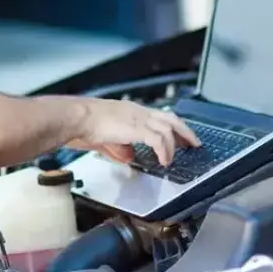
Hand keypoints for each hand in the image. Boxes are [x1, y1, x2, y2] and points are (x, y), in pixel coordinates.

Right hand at [73, 99, 200, 165]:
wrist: (78, 117)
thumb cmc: (85, 124)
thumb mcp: (107, 136)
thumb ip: (120, 146)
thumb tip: (129, 156)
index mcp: (131, 111)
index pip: (158, 116)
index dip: (172, 127)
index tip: (180, 137)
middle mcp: (138, 112)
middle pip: (171, 118)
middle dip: (185, 132)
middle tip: (194, 144)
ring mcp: (138, 118)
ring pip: (168, 129)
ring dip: (174, 145)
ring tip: (172, 159)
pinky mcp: (136, 128)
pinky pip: (159, 140)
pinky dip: (165, 151)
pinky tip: (164, 161)